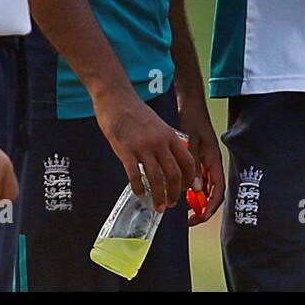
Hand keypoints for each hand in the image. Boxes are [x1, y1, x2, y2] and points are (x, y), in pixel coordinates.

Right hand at [94, 89, 196, 212]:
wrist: (116, 98)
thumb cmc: (135, 111)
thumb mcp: (158, 125)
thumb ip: (165, 141)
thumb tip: (170, 161)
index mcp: (170, 136)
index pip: (187, 162)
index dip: (188, 180)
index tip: (184, 190)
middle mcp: (160, 142)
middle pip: (174, 174)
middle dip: (174, 193)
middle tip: (171, 204)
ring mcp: (143, 146)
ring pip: (157, 179)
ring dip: (159, 196)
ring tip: (158, 206)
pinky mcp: (126, 150)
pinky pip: (135, 175)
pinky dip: (138, 188)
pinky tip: (139, 193)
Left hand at [178, 99, 225, 225]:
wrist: (190, 104)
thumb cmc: (193, 120)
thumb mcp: (191, 143)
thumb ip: (193, 166)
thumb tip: (194, 190)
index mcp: (214, 160)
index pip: (218, 189)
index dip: (211, 206)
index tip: (201, 216)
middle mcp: (211, 163)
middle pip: (212, 192)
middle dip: (203, 207)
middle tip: (190, 219)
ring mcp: (205, 161)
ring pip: (204, 187)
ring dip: (196, 200)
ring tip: (183, 208)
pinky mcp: (197, 158)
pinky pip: (196, 178)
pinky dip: (189, 188)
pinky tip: (178, 192)